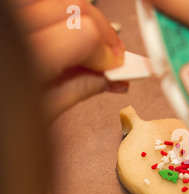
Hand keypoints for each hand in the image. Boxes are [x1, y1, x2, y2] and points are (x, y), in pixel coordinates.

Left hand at [16, 0, 127, 123]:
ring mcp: (9, 21)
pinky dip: (59, 16)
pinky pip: (39, 5)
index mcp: (28, 59)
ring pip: (60, 0)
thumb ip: (77, 90)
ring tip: (88, 46)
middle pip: (76, 7)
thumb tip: (106, 79)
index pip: (84, 34)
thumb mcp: (42, 114)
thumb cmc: (2, 126)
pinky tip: (63, 35)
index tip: (117, 67)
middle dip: (103, 32)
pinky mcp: (9, 20)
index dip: (108, 51)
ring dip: (82, 19)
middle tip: (111, 56)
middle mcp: (13, 31)